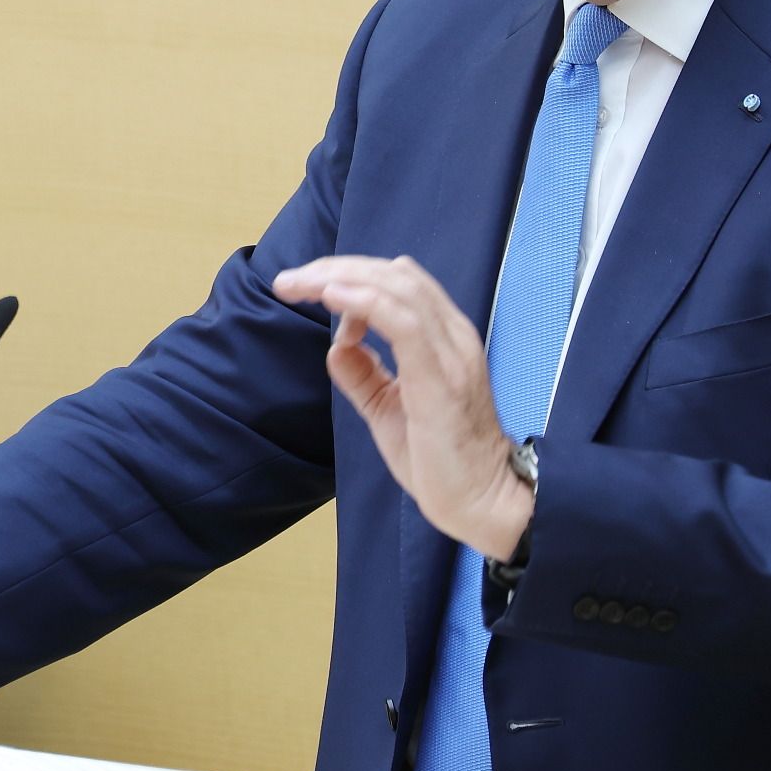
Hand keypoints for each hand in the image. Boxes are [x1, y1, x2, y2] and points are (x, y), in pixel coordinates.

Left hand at [271, 255, 532, 560]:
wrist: (481, 502)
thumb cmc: (441, 461)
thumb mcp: (388, 409)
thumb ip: (364, 375)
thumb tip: (337, 345)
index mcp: (443, 338)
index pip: (398, 281)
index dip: (350, 276)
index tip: (309, 292)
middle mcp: (452, 335)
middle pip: (393, 274)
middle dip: (336, 269)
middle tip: (289, 281)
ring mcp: (450, 352)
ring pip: (396, 287)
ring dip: (342, 278)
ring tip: (300, 284)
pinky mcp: (440, 376)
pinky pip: (402, 321)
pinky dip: (364, 301)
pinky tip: (331, 296)